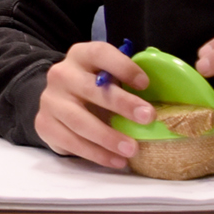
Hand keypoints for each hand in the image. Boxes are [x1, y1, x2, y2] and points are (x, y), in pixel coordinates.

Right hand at [34, 40, 154, 167]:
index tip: (145, 84)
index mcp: (81, 56)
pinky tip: (116, 160)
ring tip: (132, 149)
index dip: (123, 66)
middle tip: (148, 118)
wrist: (57, 103)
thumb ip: (127, 81)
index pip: (99, 53)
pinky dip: (96, 154)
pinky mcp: (44, 124)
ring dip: (108, 136)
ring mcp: (50, 100)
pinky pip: (71, 141)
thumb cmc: (93, 89)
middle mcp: (61, 74)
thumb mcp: (106, 77)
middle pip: (91, 88)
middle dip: (121, 103)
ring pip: (79, 120)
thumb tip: (169, 96)